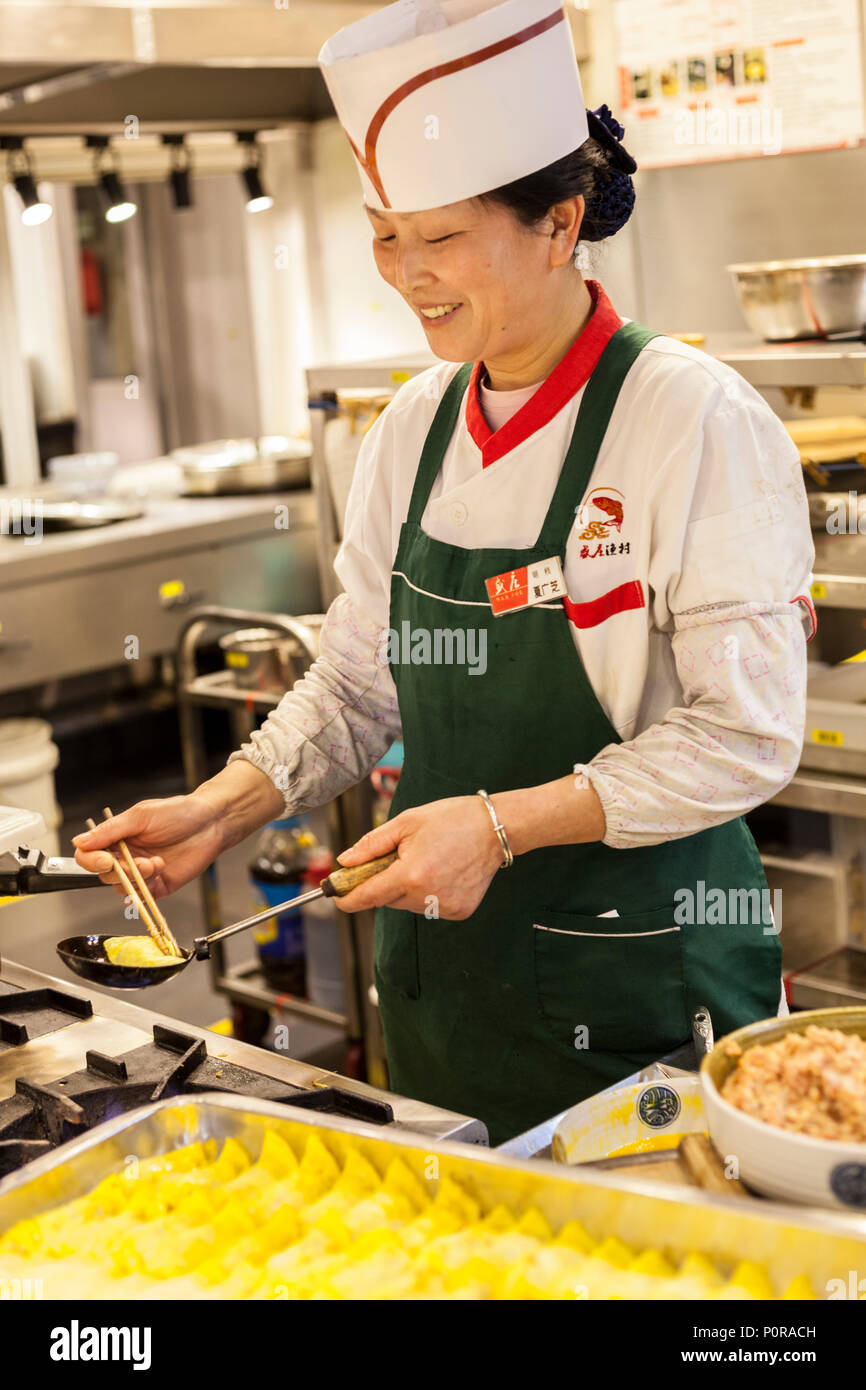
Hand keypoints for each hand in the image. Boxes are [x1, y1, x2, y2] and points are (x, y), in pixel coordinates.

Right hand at [72, 794, 224, 898]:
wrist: (211, 823)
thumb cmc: (179, 812)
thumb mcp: (141, 816)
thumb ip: (110, 830)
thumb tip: (79, 841)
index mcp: (117, 837)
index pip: (88, 855)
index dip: (91, 861)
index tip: (107, 860)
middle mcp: (126, 856)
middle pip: (103, 875)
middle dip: (120, 871)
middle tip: (141, 861)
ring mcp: (141, 872)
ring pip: (121, 888)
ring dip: (136, 879)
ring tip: (156, 863)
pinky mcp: (158, 885)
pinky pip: (141, 897)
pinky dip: (147, 889)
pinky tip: (161, 871)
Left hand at [333, 795, 504, 919]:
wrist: (495, 828)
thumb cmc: (451, 819)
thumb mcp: (406, 823)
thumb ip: (372, 845)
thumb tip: (345, 862)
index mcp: (411, 875)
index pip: (367, 896)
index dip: (347, 897)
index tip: (335, 896)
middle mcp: (427, 897)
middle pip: (387, 899)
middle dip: (383, 882)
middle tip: (397, 857)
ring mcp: (445, 907)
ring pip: (407, 904)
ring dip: (406, 888)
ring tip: (426, 860)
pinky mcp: (459, 912)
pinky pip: (429, 906)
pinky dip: (427, 893)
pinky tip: (442, 872)